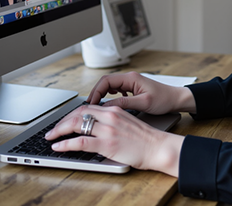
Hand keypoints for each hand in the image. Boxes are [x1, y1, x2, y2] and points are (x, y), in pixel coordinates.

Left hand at [45, 104, 183, 174]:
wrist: (158, 146)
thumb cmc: (146, 138)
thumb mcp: (129, 123)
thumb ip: (114, 122)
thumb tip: (99, 127)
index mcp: (116, 110)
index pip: (88, 107)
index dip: (73, 113)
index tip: (65, 121)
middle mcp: (110, 116)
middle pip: (79, 112)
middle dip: (62, 121)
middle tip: (53, 130)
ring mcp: (108, 129)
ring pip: (76, 123)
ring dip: (59, 130)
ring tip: (51, 137)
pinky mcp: (107, 143)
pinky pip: (80, 141)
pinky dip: (66, 144)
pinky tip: (58, 147)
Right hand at [86, 71, 195, 113]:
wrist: (175, 99)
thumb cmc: (163, 100)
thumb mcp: (143, 103)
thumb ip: (124, 104)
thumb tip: (106, 106)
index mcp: (132, 78)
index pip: (107, 81)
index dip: (96, 91)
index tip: (91, 103)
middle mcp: (130, 78)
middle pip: (106, 82)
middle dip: (97, 93)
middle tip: (90, 106)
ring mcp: (132, 82)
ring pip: (111, 85)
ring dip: (103, 94)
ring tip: (98, 107)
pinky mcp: (134, 88)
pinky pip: (118, 89)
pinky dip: (111, 96)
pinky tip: (111, 104)